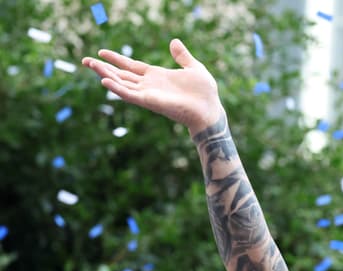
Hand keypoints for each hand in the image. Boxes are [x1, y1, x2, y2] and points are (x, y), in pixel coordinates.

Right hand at [82, 39, 223, 133]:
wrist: (210, 109)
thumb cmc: (205, 93)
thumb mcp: (194, 68)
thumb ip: (182, 56)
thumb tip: (174, 41)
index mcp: (157, 76)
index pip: (131, 66)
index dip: (117, 59)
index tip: (101, 52)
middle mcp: (149, 85)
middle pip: (121, 74)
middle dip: (103, 67)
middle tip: (84, 60)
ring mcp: (148, 94)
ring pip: (122, 83)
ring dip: (105, 75)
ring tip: (89, 65)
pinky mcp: (150, 102)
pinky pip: (130, 95)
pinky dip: (118, 89)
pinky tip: (105, 82)